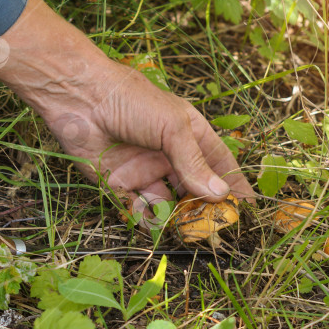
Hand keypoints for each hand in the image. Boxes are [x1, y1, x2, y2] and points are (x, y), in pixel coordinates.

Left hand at [0, 0, 254, 218]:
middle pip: (195, 188)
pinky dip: (145, 217)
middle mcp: (169, 155)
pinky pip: (137, 209)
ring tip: (185, 230)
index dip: (234, 183)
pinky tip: (149, 216)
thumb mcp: (172, 128)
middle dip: (206, 208)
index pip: (219, 162)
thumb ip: (194, 163)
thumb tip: (221, 194)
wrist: (79, 98)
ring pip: (169, 203)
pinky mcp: (118, 184)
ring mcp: (144, 171)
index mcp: (189, 134)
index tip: (249, 207)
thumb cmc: (132, 101)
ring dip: (177, 217)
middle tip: (216, 229)